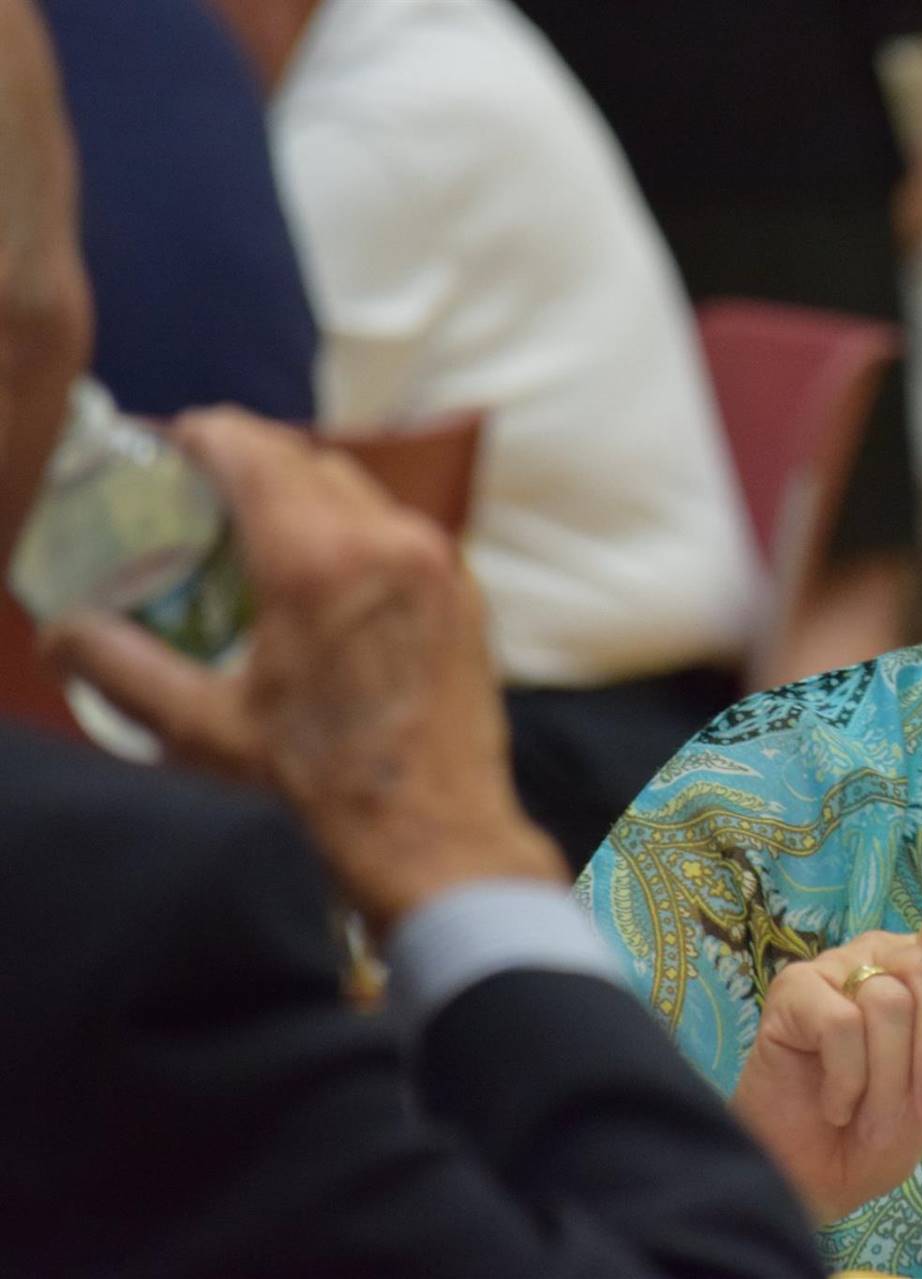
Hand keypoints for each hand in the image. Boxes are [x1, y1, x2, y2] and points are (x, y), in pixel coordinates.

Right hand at [44, 407, 563, 932]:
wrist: (433, 826)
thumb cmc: (319, 777)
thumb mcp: (204, 726)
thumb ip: (122, 667)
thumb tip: (64, 633)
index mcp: (316, 558)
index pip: (248, 449)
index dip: (201, 437)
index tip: (171, 448)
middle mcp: (385, 538)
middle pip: (303, 458)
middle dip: (249, 460)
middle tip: (204, 491)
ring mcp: (437, 558)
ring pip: (356, 489)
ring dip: (304, 492)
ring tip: (259, 529)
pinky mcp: (465, 586)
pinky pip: (398, 529)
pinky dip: (355, 529)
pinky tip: (327, 572)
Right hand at [732, 867, 921, 1222]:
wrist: (816, 1177)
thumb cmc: (881, 1128)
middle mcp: (883, 956)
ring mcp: (835, 967)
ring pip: (889, 1007)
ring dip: (886, 1083)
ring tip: (865, 1115)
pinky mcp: (793, 989)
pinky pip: (841, 1026)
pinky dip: (846, 1081)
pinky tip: (834, 1101)